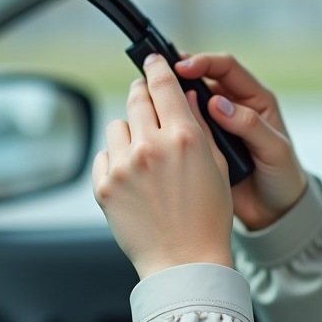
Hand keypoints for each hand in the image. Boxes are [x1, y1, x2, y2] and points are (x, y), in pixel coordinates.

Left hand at [92, 54, 234, 279]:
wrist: (184, 261)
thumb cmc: (207, 218)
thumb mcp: (217, 166)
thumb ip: (201, 126)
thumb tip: (186, 96)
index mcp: (184, 138)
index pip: (163, 84)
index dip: (157, 67)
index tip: (153, 60)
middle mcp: (151, 147)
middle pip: (136, 98)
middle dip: (142, 93)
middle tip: (146, 99)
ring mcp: (124, 166)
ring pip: (118, 126)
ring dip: (130, 131)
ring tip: (145, 154)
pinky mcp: (104, 186)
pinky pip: (104, 156)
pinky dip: (116, 160)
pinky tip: (134, 178)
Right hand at [174, 53, 307, 230]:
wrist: (275, 211)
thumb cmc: (283, 176)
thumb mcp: (274, 150)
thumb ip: (250, 125)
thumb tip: (219, 104)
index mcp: (255, 99)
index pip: (226, 68)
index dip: (204, 63)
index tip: (182, 67)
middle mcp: (234, 107)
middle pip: (204, 79)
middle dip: (181, 74)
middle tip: (158, 75)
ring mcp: (218, 125)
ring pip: (191, 102)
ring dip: (174, 98)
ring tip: (151, 96)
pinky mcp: (205, 144)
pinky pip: (186, 127)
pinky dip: (172, 123)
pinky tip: (157, 124)